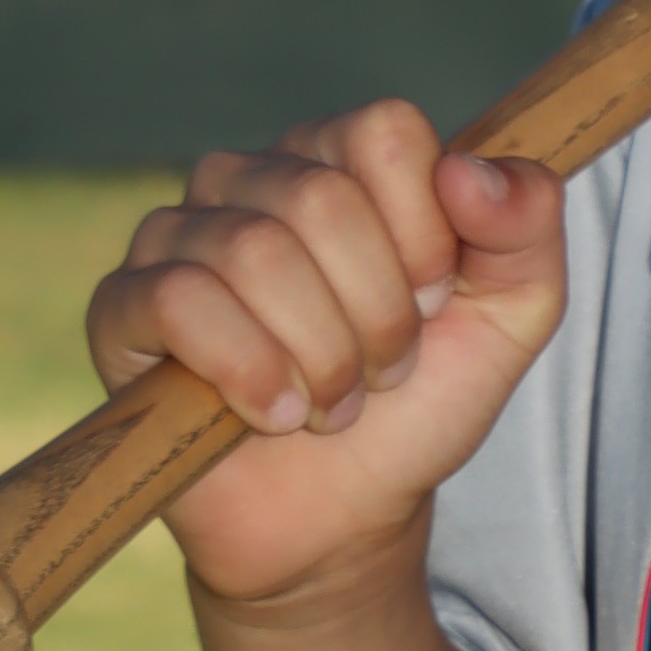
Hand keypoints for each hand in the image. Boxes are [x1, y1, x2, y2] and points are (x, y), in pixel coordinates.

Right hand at [86, 104, 565, 611]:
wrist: (343, 517)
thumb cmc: (415, 404)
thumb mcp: (512, 316)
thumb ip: (528, 224)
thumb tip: (467, 170)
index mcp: (338, 160)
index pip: (384, 133)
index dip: (423, 235)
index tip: (431, 306)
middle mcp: (250, 178)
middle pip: (322, 197)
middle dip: (377, 313)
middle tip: (381, 371)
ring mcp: (176, 236)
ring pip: (254, 252)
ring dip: (320, 356)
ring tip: (331, 403)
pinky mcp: (122, 306)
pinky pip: (178, 300)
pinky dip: (248, 373)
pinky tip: (272, 415)